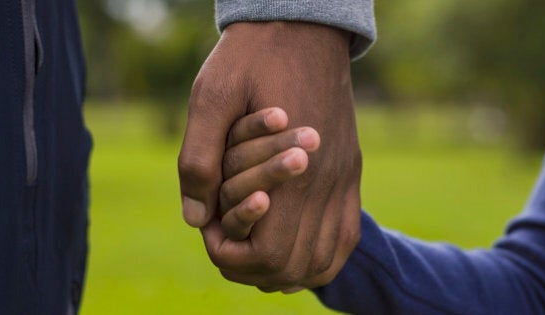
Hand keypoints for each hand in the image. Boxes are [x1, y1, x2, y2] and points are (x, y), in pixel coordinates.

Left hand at [178, 22, 361, 290]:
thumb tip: (195, 217)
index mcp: (294, 170)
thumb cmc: (251, 58)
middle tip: (230, 251)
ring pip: (327, 258)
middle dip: (258, 271)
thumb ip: (199, 159)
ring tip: (259, 258)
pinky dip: (321, 256)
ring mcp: (344, 179)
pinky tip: (297, 249)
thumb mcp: (210, 96)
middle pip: (298, 266)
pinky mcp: (350, 171)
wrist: (304, 29)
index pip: (271, 254)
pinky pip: (347, 233)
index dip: (235, 260)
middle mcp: (327, 183)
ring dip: (291, 271)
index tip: (212, 238)